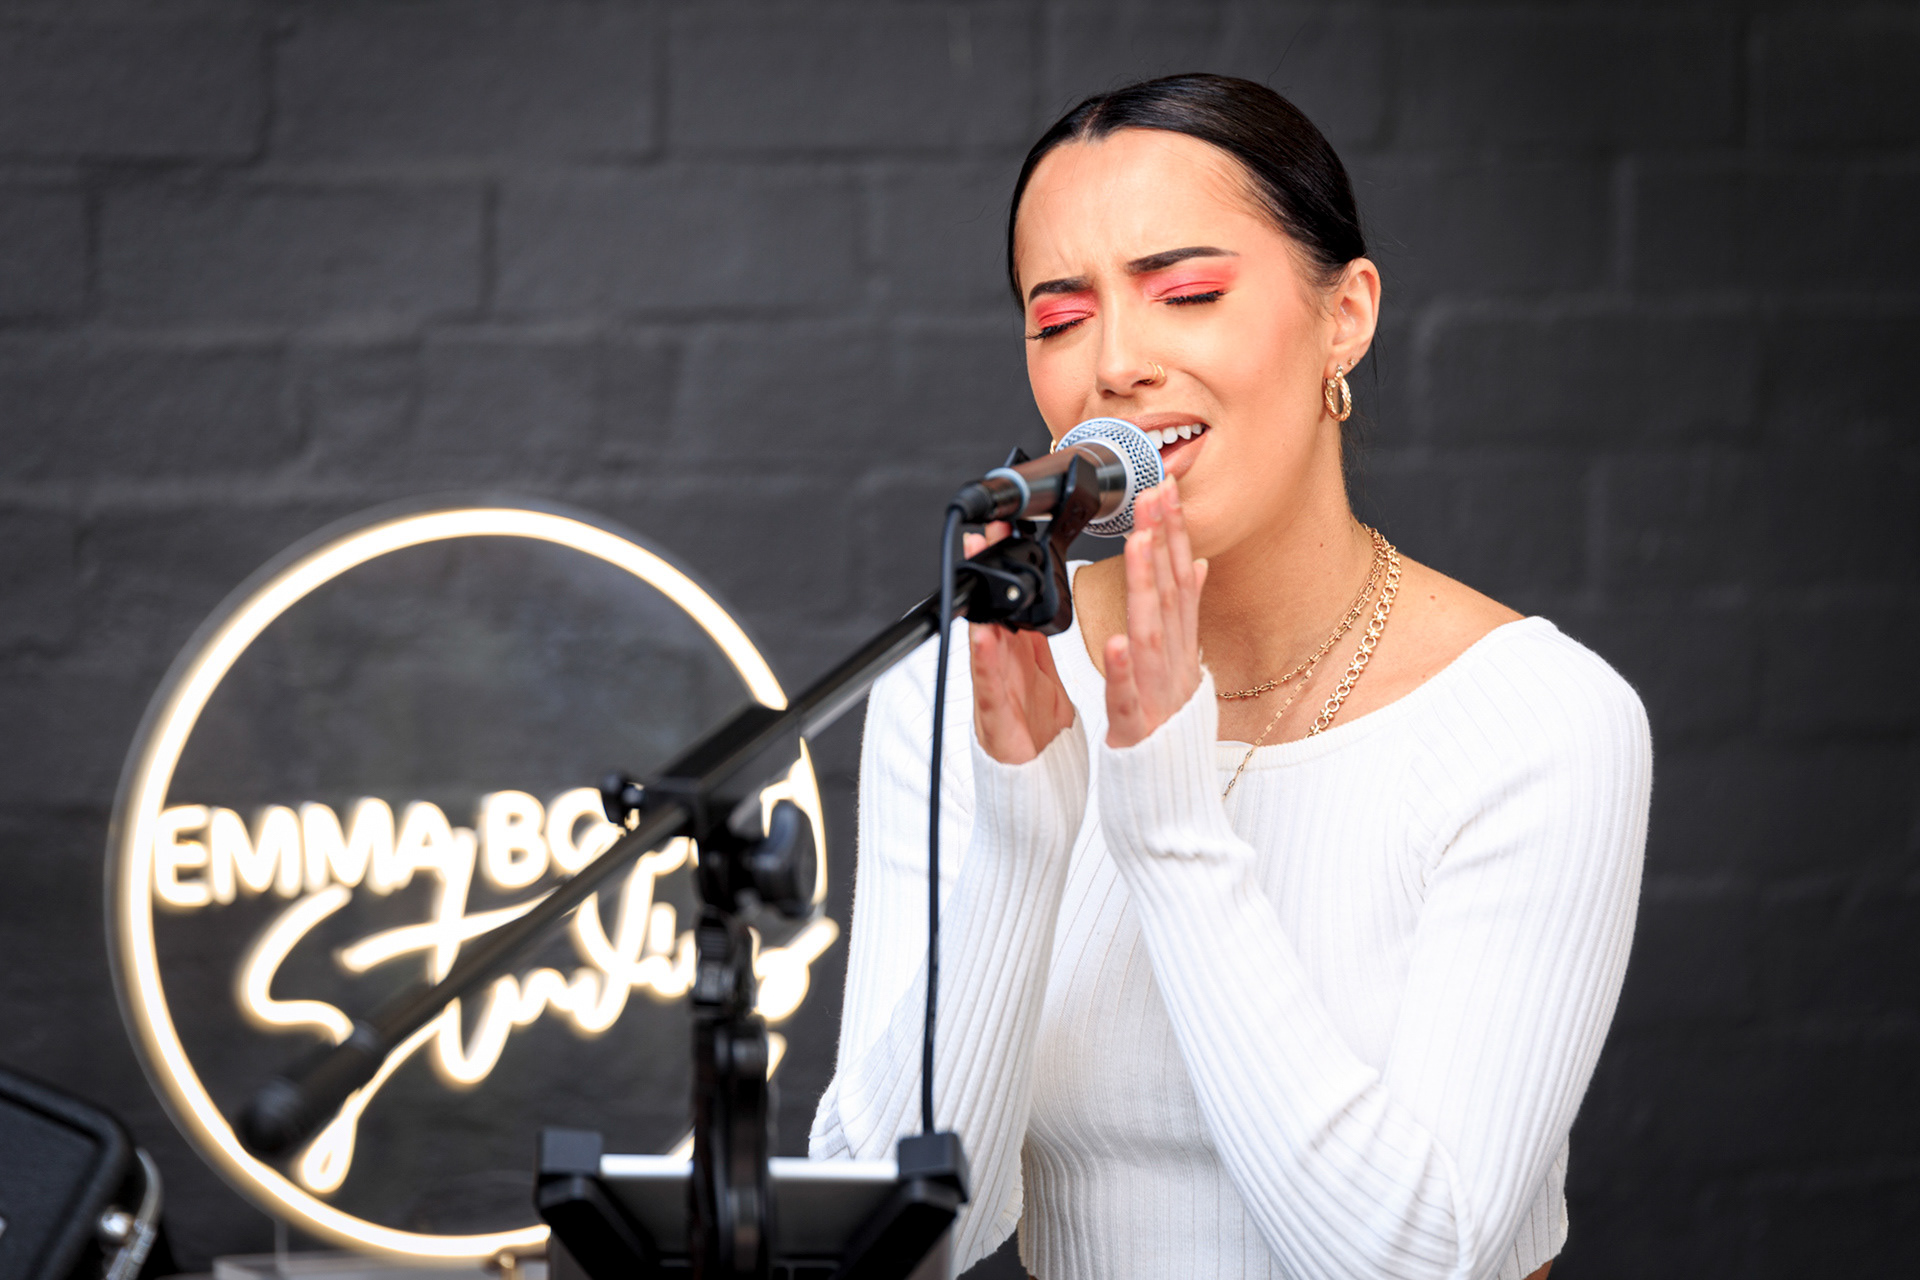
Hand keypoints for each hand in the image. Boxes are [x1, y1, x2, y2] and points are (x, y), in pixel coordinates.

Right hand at [967, 521, 1076, 764]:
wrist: (1034, 802)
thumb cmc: (1039, 745)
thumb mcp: (1043, 683)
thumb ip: (1035, 648)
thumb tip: (1034, 609)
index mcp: (1021, 663)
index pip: (1014, 605)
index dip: (1011, 568)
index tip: (1008, 527)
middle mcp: (1002, 676)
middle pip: (990, 615)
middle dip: (986, 576)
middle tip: (981, 535)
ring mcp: (994, 698)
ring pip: (983, 646)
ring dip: (980, 606)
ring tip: (979, 574)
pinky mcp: (995, 726)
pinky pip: (990, 688)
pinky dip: (986, 660)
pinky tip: (984, 634)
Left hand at [1105, 482, 1208, 748]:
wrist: (1174, 811)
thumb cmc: (1171, 742)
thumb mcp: (1184, 672)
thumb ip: (1187, 618)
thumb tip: (1196, 566)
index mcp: (1182, 654)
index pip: (1180, 582)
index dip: (1173, 534)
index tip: (1164, 489)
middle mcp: (1176, 669)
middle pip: (1171, 597)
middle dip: (1164, 541)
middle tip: (1155, 493)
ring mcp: (1159, 699)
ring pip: (1152, 634)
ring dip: (1148, 586)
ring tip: (1140, 544)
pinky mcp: (1138, 732)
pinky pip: (1129, 697)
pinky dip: (1123, 669)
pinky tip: (1118, 640)